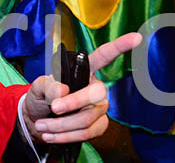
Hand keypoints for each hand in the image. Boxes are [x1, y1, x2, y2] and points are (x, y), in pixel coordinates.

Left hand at [22, 33, 141, 143]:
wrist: (38, 121)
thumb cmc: (42, 98)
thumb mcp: (38, 87)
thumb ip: (48, 85)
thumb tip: (63, 91)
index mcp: (83, 70)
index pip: (103, 56)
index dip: (119, 46)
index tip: (136, 37)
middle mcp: (95, 87)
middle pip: (95, 94)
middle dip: (72, 103)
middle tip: (52, 108)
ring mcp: (99, 108)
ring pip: (87, 119)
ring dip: (61, 126)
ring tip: (41, 126)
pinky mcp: (98, 126)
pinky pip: (86, 133)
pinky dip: (65, 136)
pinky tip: (50, 135)